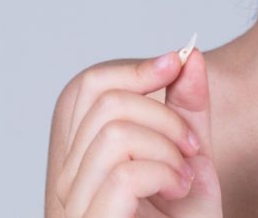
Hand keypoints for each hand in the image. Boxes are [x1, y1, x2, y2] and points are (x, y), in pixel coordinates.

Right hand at [48, 45, 222, 217]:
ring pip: (115, 134)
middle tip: (191, 147)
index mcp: (81, 157)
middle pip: (102, 100)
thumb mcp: (190, 160)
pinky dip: (164, 172)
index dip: (135, 68)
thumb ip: (187, 110)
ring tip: (185, 176)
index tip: (177, 65)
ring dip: (166, 147)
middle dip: (163, 113)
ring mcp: (74, 205)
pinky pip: (124, 174)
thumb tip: (188, 56)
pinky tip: (179, 191)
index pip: (87, 86)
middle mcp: (66, 179)